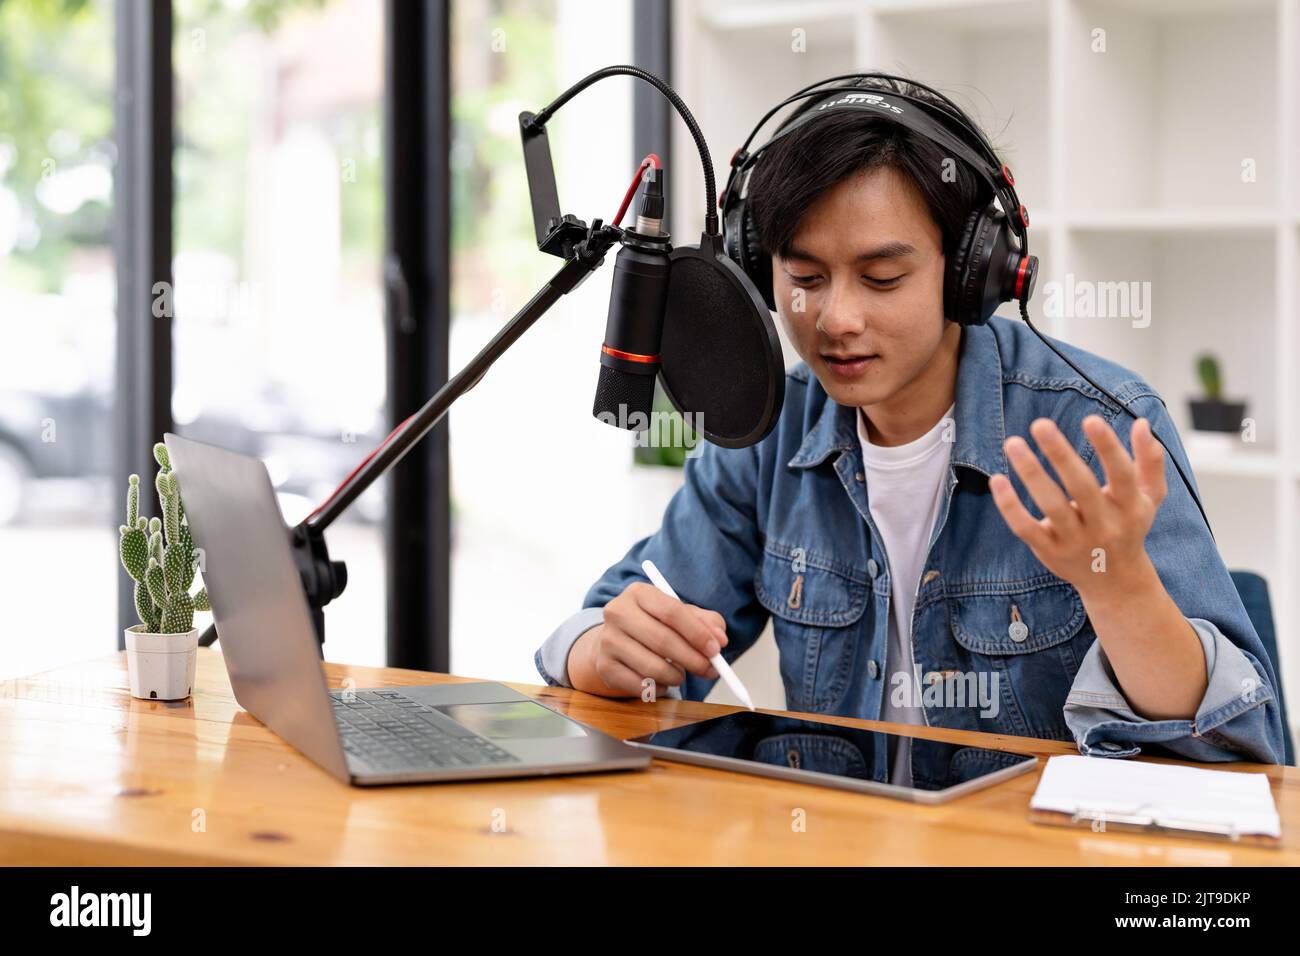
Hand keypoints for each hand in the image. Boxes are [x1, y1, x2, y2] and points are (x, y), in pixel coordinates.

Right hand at [566, 582, 727, 697]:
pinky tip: (662, 682)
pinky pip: (640, 686)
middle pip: (663, 640)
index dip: (697, 633)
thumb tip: (719, 640)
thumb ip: (705, 622)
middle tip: (711, 670)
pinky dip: (660, 689)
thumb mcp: (680, 615)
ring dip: (677, 677)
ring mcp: (608, 640)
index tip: (716, 649)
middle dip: (693, 659)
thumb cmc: (654, 625)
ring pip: (653, 667)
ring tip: (681, 674)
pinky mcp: (604, 666)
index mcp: (639, 593)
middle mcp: (617, 612)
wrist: (615, 640)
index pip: (671, 612)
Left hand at [988, 415, 1167, 598]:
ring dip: (1031, 473)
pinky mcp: (1049, 551)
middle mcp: (1104, 525)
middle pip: (1082, 487)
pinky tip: (998, 479)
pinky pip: (1026, 528)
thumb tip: (1142, 422)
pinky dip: (1009, 506)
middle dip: (1061, 455)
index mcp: (1130, 507)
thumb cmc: (1128, 526)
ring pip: (1052, 506)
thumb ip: (1149, 461)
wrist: (1114, 581)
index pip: (1121, 475)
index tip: (1090, 419)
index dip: (1108, 447)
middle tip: (1040, 423)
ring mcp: (1075, 541)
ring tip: (1013, 442)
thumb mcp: (1148, 497)